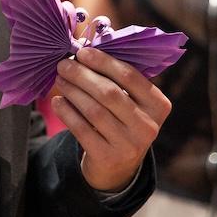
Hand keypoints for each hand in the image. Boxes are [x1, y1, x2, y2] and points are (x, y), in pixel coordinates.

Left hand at [50, 46, 170, 191]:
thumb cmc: (122, 121)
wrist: (118, 166)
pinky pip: (82, 130)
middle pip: (109, 93)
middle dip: (83, 75)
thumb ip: (117, 78)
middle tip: (63, 64)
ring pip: (94, 110)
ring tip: (59, 79)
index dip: (104, 62)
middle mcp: (148, 126)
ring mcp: (129, 145)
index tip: (82, 52)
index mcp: (158, 105)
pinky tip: (58, 101)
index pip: (130, 77)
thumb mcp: (132, 102)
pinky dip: (67, 113)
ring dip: (72, 91)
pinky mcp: (108, 157)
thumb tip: (85, 50)